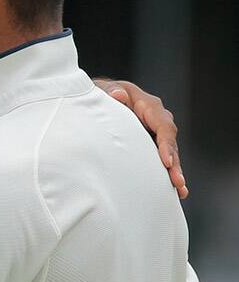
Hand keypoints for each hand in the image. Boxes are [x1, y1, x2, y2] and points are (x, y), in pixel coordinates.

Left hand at [95, 79, 186, 198]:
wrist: (102, 98)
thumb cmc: (104, 95)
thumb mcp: (106, 90)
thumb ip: (111, 92)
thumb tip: (118, 95)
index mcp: (148, 106)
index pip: (163, 126)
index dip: (166, 144)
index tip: (166, 161)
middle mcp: (156, 119)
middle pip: (169, 142)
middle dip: (174, 163)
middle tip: (177, 182)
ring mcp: (155, 132)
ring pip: (169, 153)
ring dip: (174, 171)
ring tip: (180, 190)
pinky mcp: (151, 143)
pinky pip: (162, 157)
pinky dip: (168, 172)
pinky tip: (175, 190)